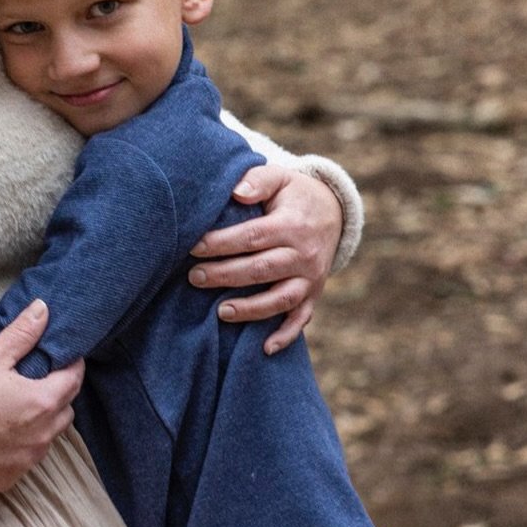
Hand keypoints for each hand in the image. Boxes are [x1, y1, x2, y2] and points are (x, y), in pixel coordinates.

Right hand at [0, 301, 83, 491]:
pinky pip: (27, 459)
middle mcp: (44, 434)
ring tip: (18, 413)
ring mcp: (29, 458)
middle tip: (37, 385)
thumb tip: (43, 309)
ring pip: (50, 437)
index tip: (62, 360)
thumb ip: (21, 334)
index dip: (71, 367)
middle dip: (58, 396)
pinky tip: (2, 438)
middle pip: (66, 411)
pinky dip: (21, 448)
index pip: (74, 380)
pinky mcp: (12, 477)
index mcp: (43, 401)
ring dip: (42, 424)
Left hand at [187, 166, 341, 353]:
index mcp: (292, 225)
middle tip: (194, 278)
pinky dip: (285, 336)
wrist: (333, 213)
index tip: (193, 247)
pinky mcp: (313, 294)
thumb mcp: (280, 179)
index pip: (252, 236)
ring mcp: (310, 278)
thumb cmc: (293, 195)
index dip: (221, 243)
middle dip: (225, 275)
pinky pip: (301, 319)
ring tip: (220, 312)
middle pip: (261, 270)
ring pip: (280, 299)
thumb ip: (258, 180)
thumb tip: (237, 191)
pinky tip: (264, 348)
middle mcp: (304, 254)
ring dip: (250, 309)